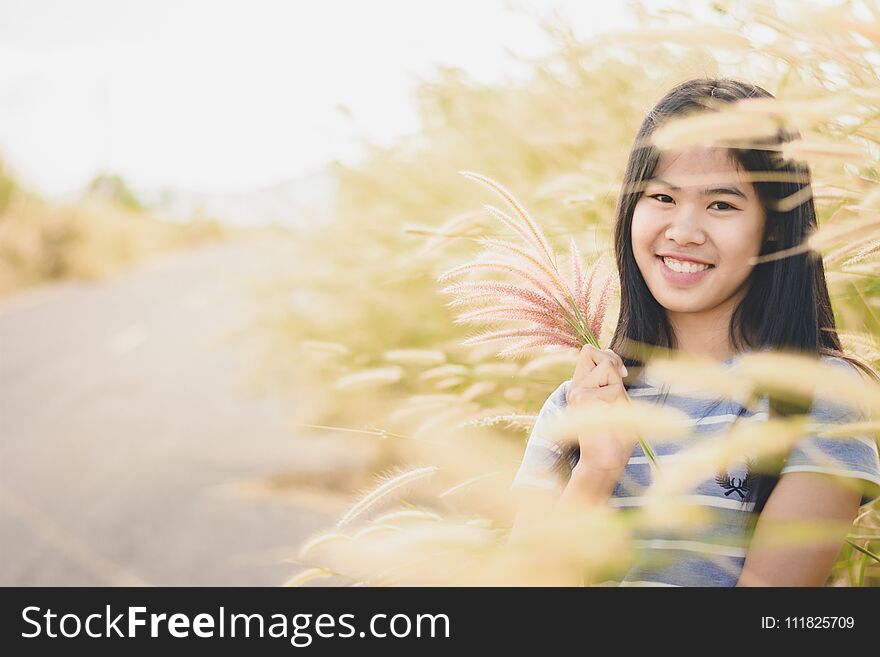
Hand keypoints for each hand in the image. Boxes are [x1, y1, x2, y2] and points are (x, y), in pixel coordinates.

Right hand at [565, 345, 636, 472]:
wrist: (604, 463)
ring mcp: (577, 392)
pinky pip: (614, 388)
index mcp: (580, 386)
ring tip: (613, 409)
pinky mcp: (583, 399)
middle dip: (611, 362)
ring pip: (606, 366)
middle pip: (591, 351)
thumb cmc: (614, 437)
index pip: (590, 352)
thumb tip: (616, 364)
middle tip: (619, 384)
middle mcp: (575, 387)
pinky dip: (621, 402)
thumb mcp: (616, 403)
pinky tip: (612, 420)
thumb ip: (612, 382)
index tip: (621, 374)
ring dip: (619, 386)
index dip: (609, 356)